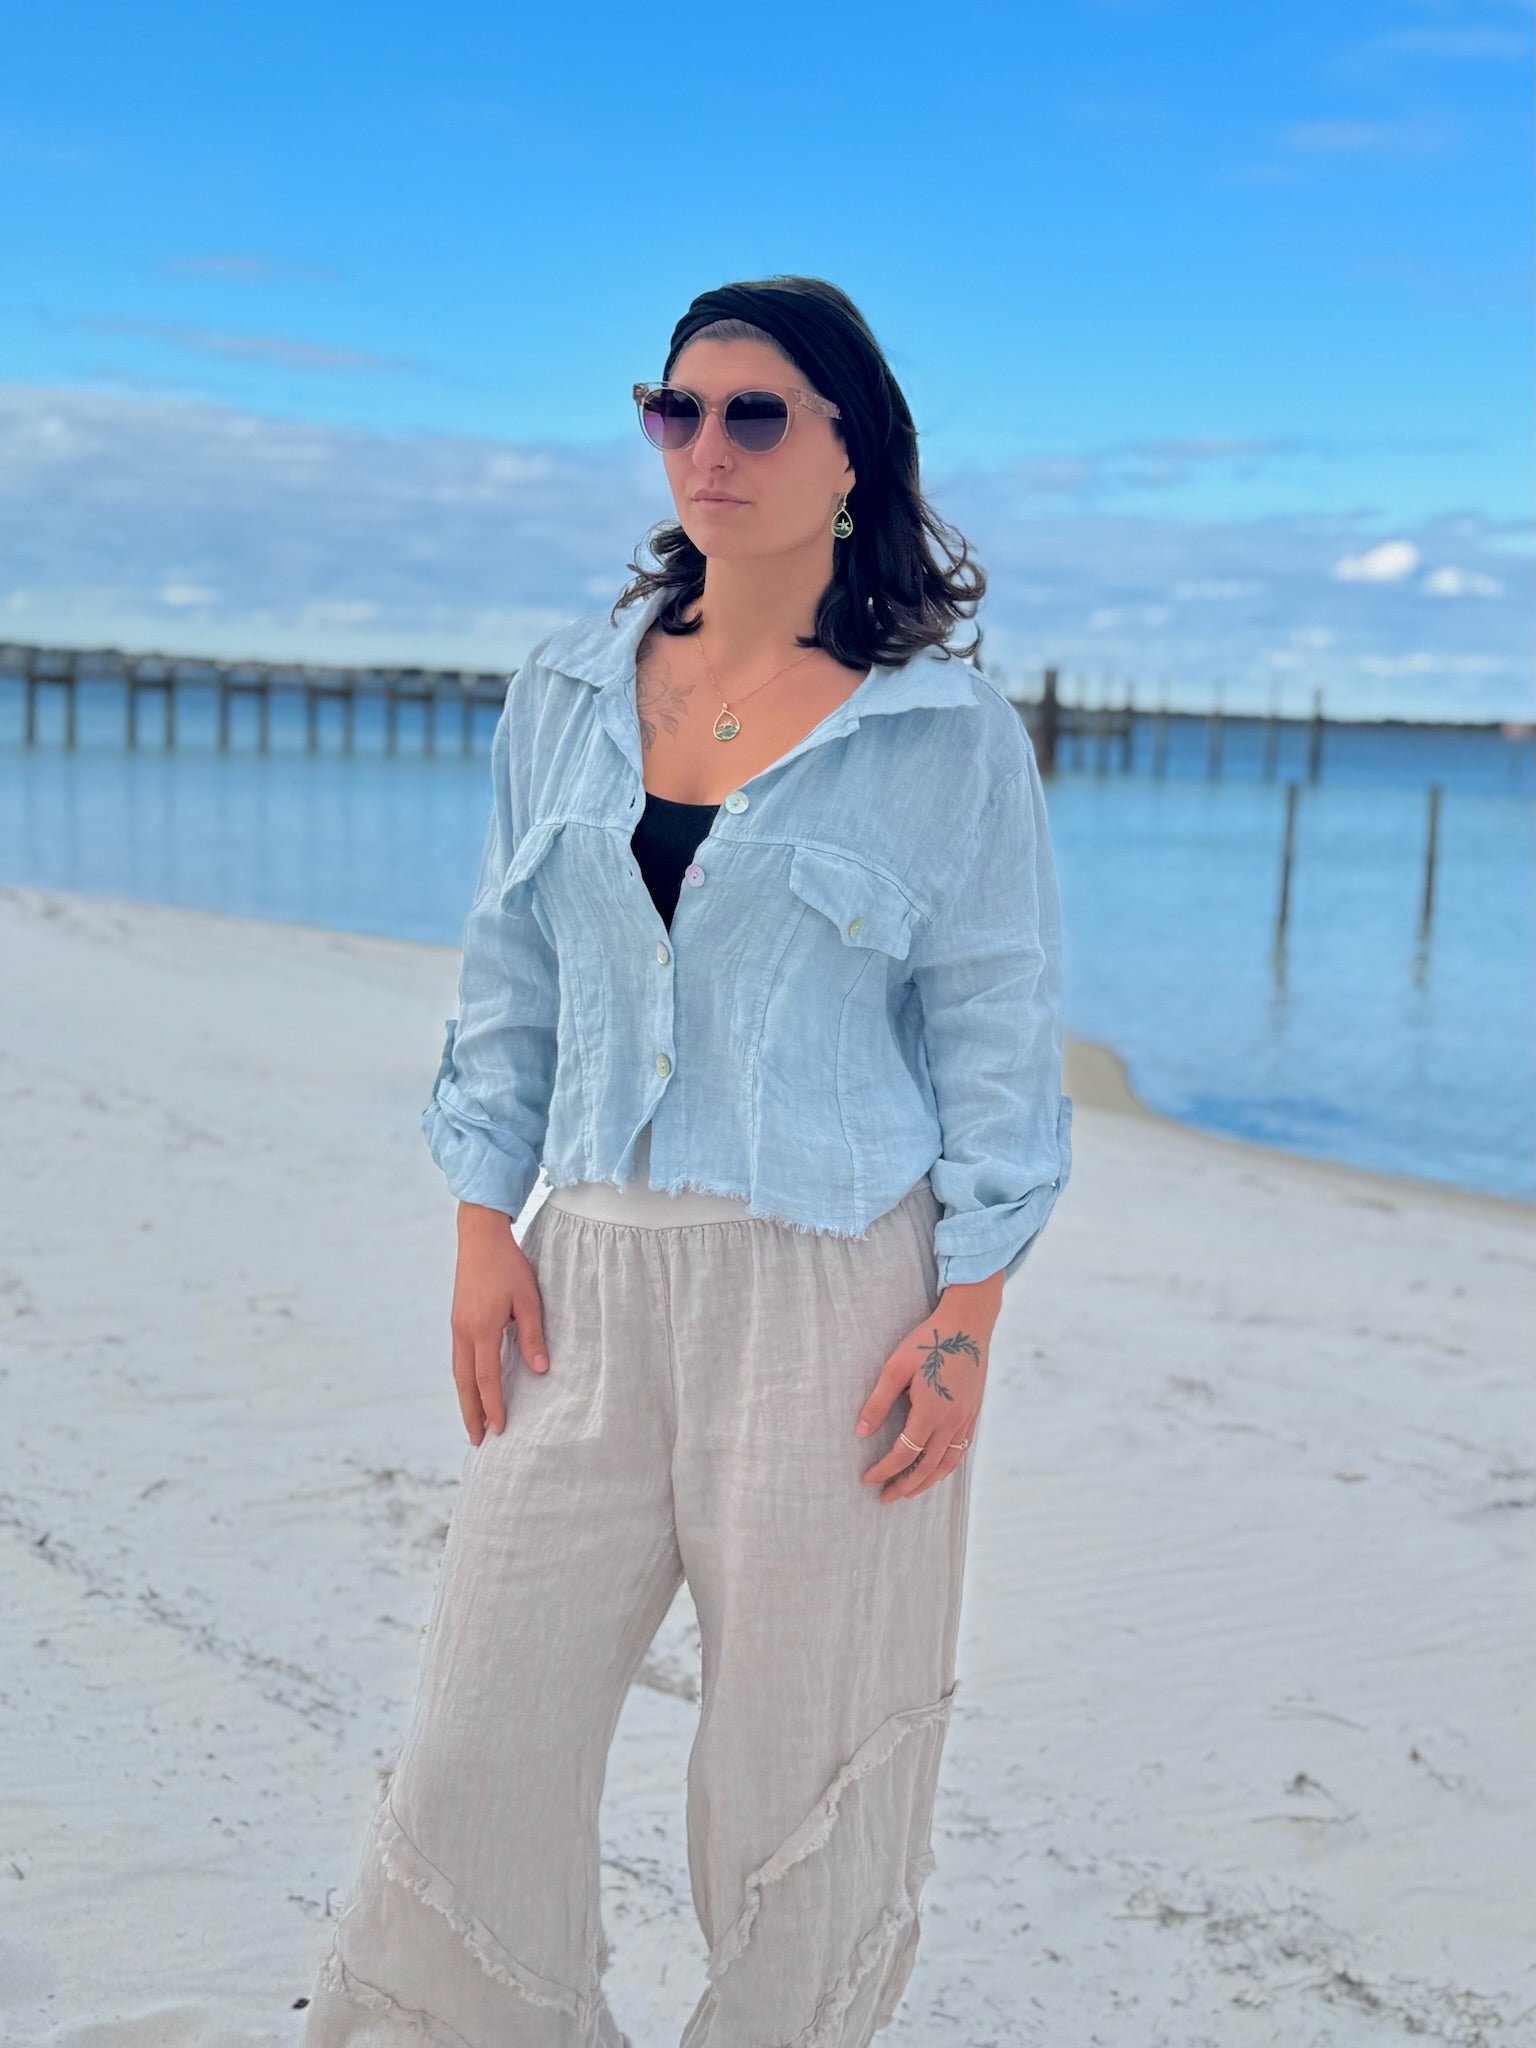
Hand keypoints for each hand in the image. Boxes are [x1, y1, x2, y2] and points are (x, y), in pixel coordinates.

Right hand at [449, 1204, 548, 1444]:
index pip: (487, 1379)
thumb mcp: (528, 1298)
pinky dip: (464, 1381)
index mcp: (482, 1329)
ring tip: (474, 1423)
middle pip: (465, 1384)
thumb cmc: (508, 1266)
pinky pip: (458, 1359)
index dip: (493, 1406)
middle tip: (478, 1442)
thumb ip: (533, 1335)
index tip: (500, 1429)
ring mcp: (457, 1327)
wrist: (479, 1238)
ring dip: (466, 1400)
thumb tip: (541, 1371)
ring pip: (458, 1373)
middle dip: (471, 1414)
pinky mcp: (457, 1321)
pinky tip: (472, 1388)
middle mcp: (464, 1333)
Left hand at [854, 1296, 991, 1502]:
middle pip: (927, 1468)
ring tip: (909, 1492)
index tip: (867, 1480)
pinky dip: (947, 1467)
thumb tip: (860, 1432)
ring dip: (927, 1482)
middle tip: (885, 1498)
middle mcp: (952, 1422)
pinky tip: (936, 1469)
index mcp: (931, 1413)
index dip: (884, 1470)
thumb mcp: (895, 1368)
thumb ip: (878, 1402)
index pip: (904, 1454)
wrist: (967, 1324)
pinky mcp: (974, 1413)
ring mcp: (967, 1419)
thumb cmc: (928, 1342)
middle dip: (904, 1486)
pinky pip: (961, 1451)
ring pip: (948, 1464)